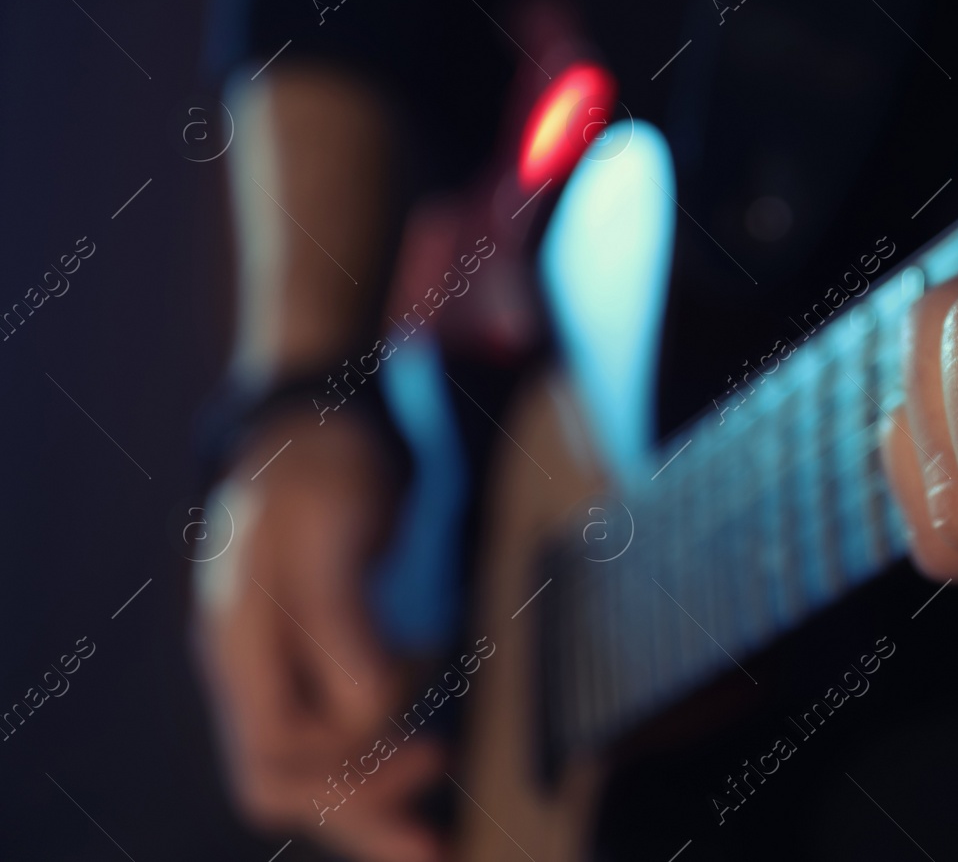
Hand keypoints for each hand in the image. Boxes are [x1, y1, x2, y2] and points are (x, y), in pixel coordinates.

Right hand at [193, 412, 446, 861]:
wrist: (312, 421)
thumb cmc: (319, 464)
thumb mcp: (327, 522)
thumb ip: (338, 615)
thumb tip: (369, 704)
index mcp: (240, 640)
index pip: (276, 752)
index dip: (349, 771)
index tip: (429, 754)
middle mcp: (251, 665)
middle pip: (281, 779)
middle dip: (357, 812)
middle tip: (433, 841)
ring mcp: (276, 663)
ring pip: (304, 767)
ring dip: (364, 801)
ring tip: (429, 833)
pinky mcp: (311, 653)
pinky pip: (328, 732)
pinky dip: (369, 760)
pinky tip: (417, 764)